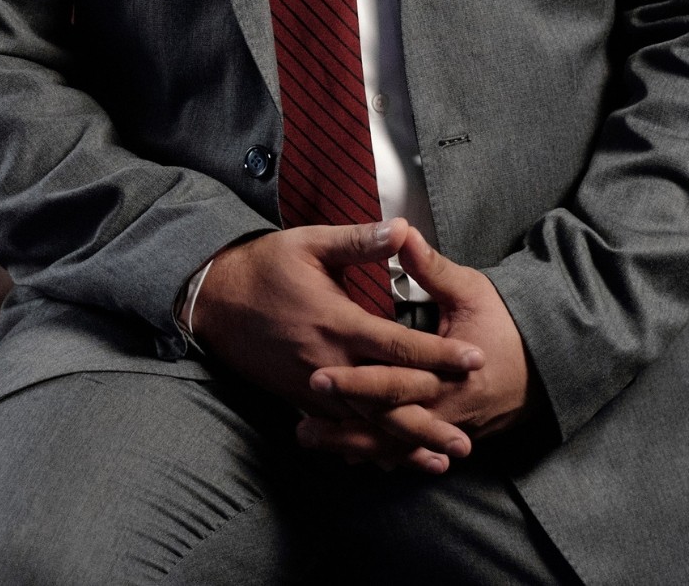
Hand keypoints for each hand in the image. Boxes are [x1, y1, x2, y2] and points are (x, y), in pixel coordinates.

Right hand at [188, 221, 484, 473]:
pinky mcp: (299, 397)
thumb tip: (403, 229)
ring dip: (405, 442)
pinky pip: (341, 426)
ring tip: (440, 458)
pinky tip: (392, 458)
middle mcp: (330, 361)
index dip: (441, 355)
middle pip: (389, 398)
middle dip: (430, 419)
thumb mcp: (308, 243)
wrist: (213, 299)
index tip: (476, 361)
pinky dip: (369, 444)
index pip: (400, 346)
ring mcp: (313, 385)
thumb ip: (358, 242)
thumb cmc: (262, 266)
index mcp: (338, 321)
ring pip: (367, 421)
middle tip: (467, 438)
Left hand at [299, 224, 535, 464]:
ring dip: (352, 445)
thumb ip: (431, 267)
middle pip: (387, 425)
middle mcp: (450, 409)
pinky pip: (408, 450)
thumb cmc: (507, 322)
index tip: (316, 377)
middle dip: (343, 425)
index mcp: (452, 374)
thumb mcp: (471, 290)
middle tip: (299, 425)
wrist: (550, 362)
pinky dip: (377, 452)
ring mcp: (451, 427)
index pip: (394, 382)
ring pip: (395, 446)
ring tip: (307, 438)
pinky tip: (345, 452)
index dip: (354, 382)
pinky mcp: (450, 434)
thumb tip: (401, 232)